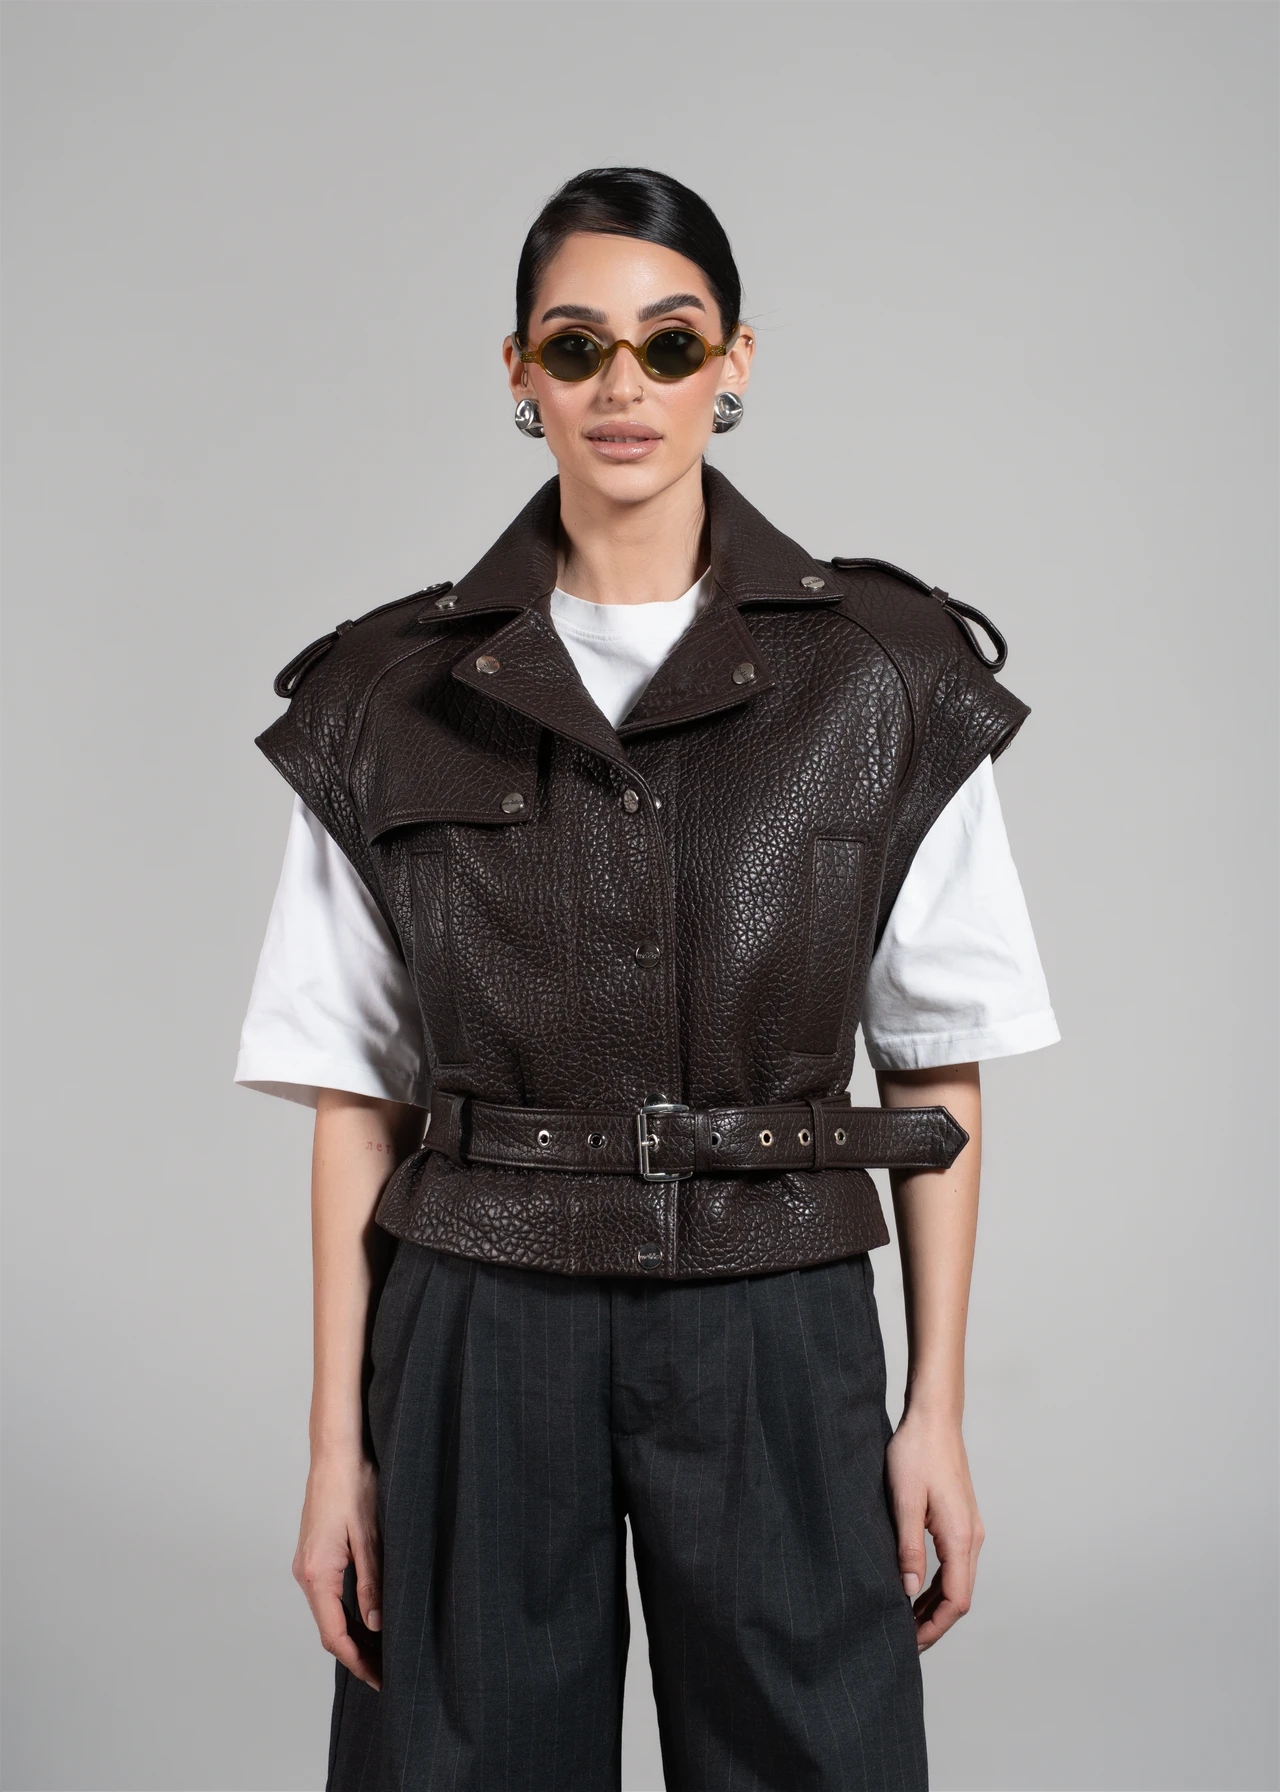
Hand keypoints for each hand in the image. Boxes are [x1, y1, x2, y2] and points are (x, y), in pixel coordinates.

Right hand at [293, 1447, 382, 1689]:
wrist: (335, 1452)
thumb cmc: (353, 1486)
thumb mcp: (370, 1537)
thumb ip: (371, 1583)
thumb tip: (377, 1625)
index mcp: (317, 1574)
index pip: (334, 1634)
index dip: (357, 1660)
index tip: (379, 1678)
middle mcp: (306, 1573)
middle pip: (329, 1628)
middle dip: (356, 1653)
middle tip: (386, 1671)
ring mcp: (307, 1563)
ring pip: (328, 1612)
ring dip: (352, 1633)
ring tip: (381, 1650)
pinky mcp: (313, 1554)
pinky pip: (327, 1594)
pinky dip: (346, 1613)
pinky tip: (366, 1617)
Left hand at [885, 1409, 984, 1651]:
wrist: (934, 1418)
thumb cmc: (916, 1453)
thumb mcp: (904, 1500)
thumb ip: (908, 1547)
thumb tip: (907, 1591)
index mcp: (960, 1538)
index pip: (956, 1601)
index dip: (934, 1627)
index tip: (910, 1643)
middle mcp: (972, 1538)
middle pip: (960, 1597)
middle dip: (934, 1623)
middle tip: (904, 1640)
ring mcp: (970, 1529)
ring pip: (958, 1581)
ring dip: (935, 1605)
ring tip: (906, 1621)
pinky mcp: (962, 1520)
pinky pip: (954, 1563)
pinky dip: (937, 1583)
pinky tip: (916, 1589)